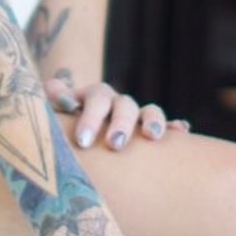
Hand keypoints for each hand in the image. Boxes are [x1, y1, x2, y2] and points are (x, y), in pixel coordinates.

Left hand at [45, 77, 189, 151]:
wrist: (79, 132)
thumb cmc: (64, 123)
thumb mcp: (54, 111)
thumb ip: (53, 99)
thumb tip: (56, 92)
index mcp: (94, 96)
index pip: (96, 99)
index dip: (90, 118)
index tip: (83, 142)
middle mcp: (117, 103)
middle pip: (124, 105)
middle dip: (120, 124)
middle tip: (115, 144)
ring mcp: (135, 116)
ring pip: (148, 110)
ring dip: (153, 120)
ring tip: (153, 136)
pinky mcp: (149, 129)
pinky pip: (167, 125)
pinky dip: (174, 127)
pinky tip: (182, 132)